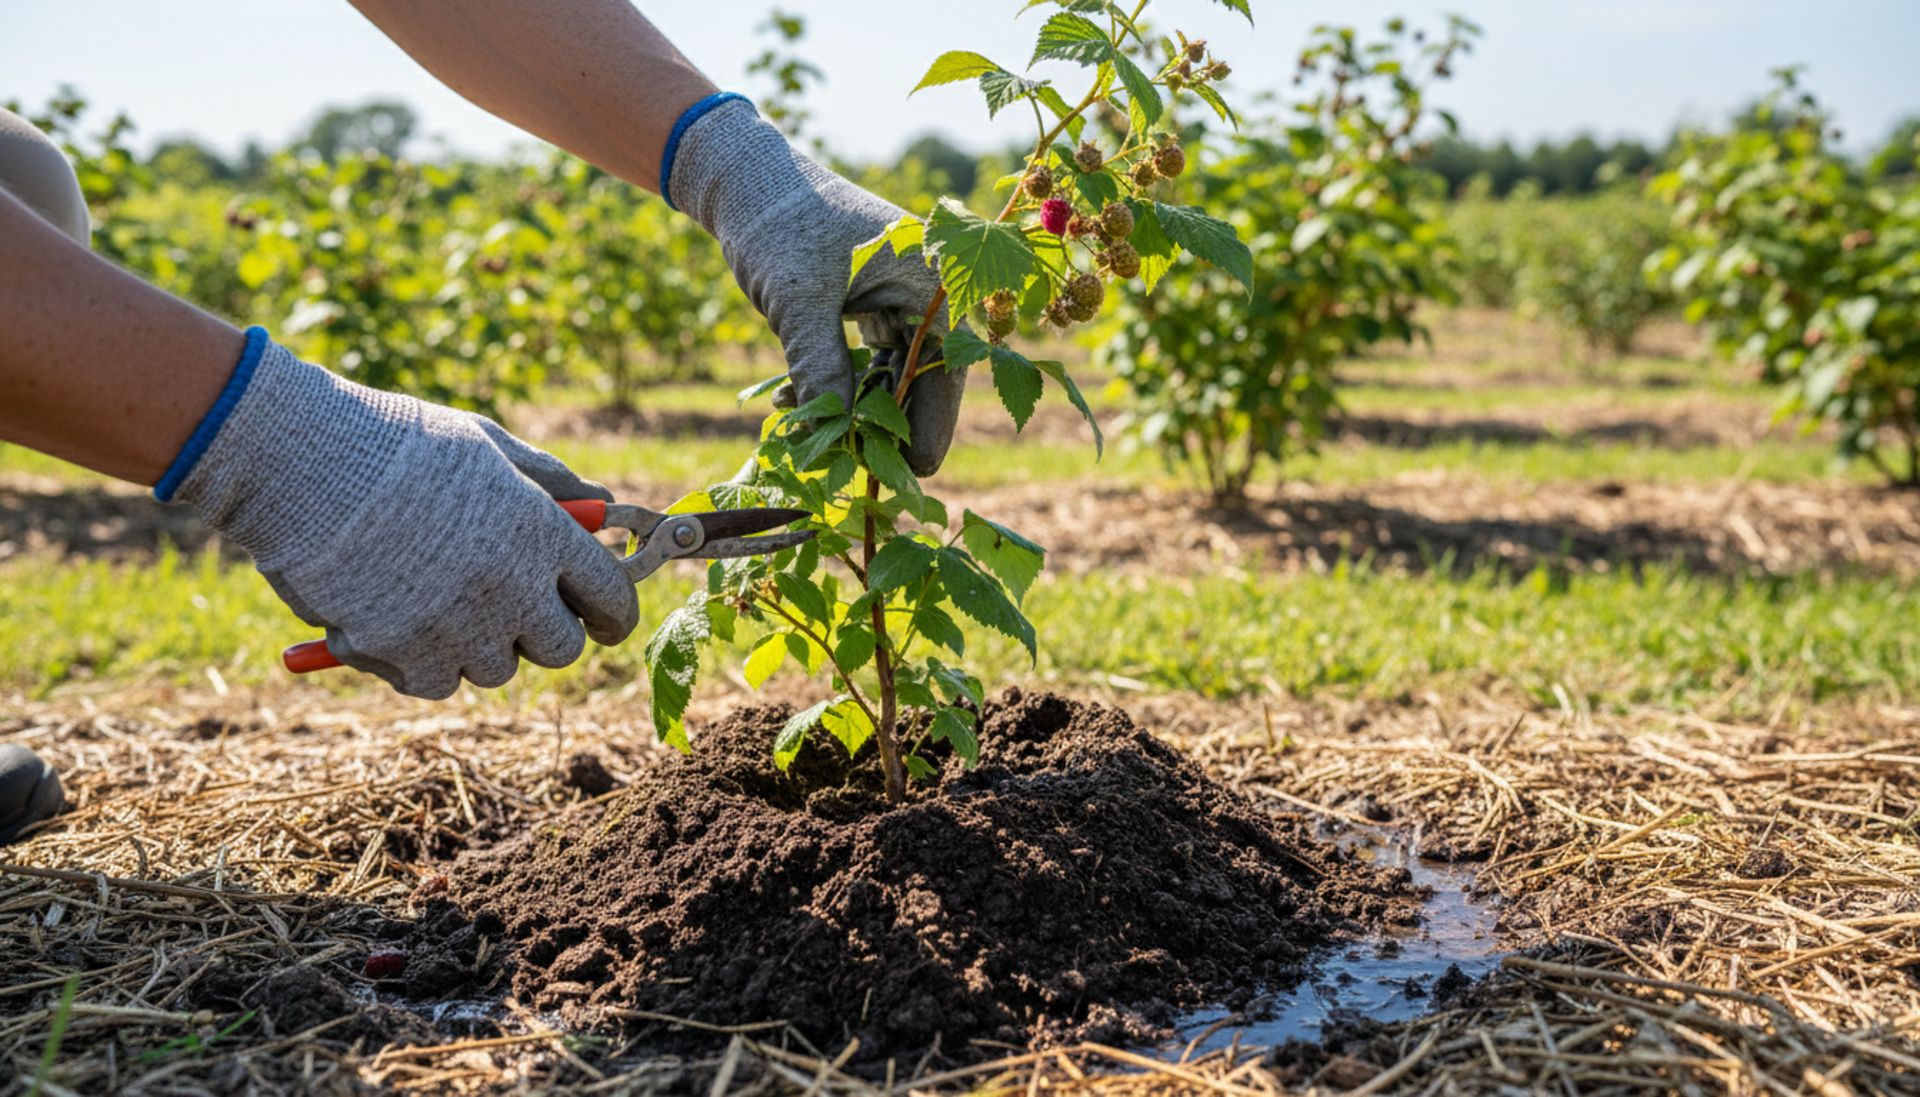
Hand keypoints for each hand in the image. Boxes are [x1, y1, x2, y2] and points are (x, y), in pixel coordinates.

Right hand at [168, 331, 638, 698]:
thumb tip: (604, 507)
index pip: (610, 598)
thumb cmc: (398, 443)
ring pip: (494, 669)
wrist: (305, 461)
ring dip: (475, 644)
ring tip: (434, 592)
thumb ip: (551, 483)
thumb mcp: (487, 446)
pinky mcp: (403, 654)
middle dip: (541, 634)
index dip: (612, 614)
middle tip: (511, 610)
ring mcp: (458, 628)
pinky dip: (419, 661)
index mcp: (543, 534)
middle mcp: (512, 588)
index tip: (602, 620)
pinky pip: (434, 682)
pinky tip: (393, 613)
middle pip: (561, 650)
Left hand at [668, 98, 964, 475]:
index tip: (913, 471)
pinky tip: (792, 399)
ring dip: (854, 407)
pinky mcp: (874, 305)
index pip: (948, 366)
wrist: (746, 180)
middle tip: (854, 465)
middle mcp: (927, 290)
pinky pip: (868, 360)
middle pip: (924, 376)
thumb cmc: (779, 225)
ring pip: (893, 374)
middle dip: (886, 422)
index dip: (932, 423)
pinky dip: (836, 383)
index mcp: (931, 277)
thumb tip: (835, 433)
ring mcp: (901, 299)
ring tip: (808, 429)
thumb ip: (821, 364)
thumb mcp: (797, 300)